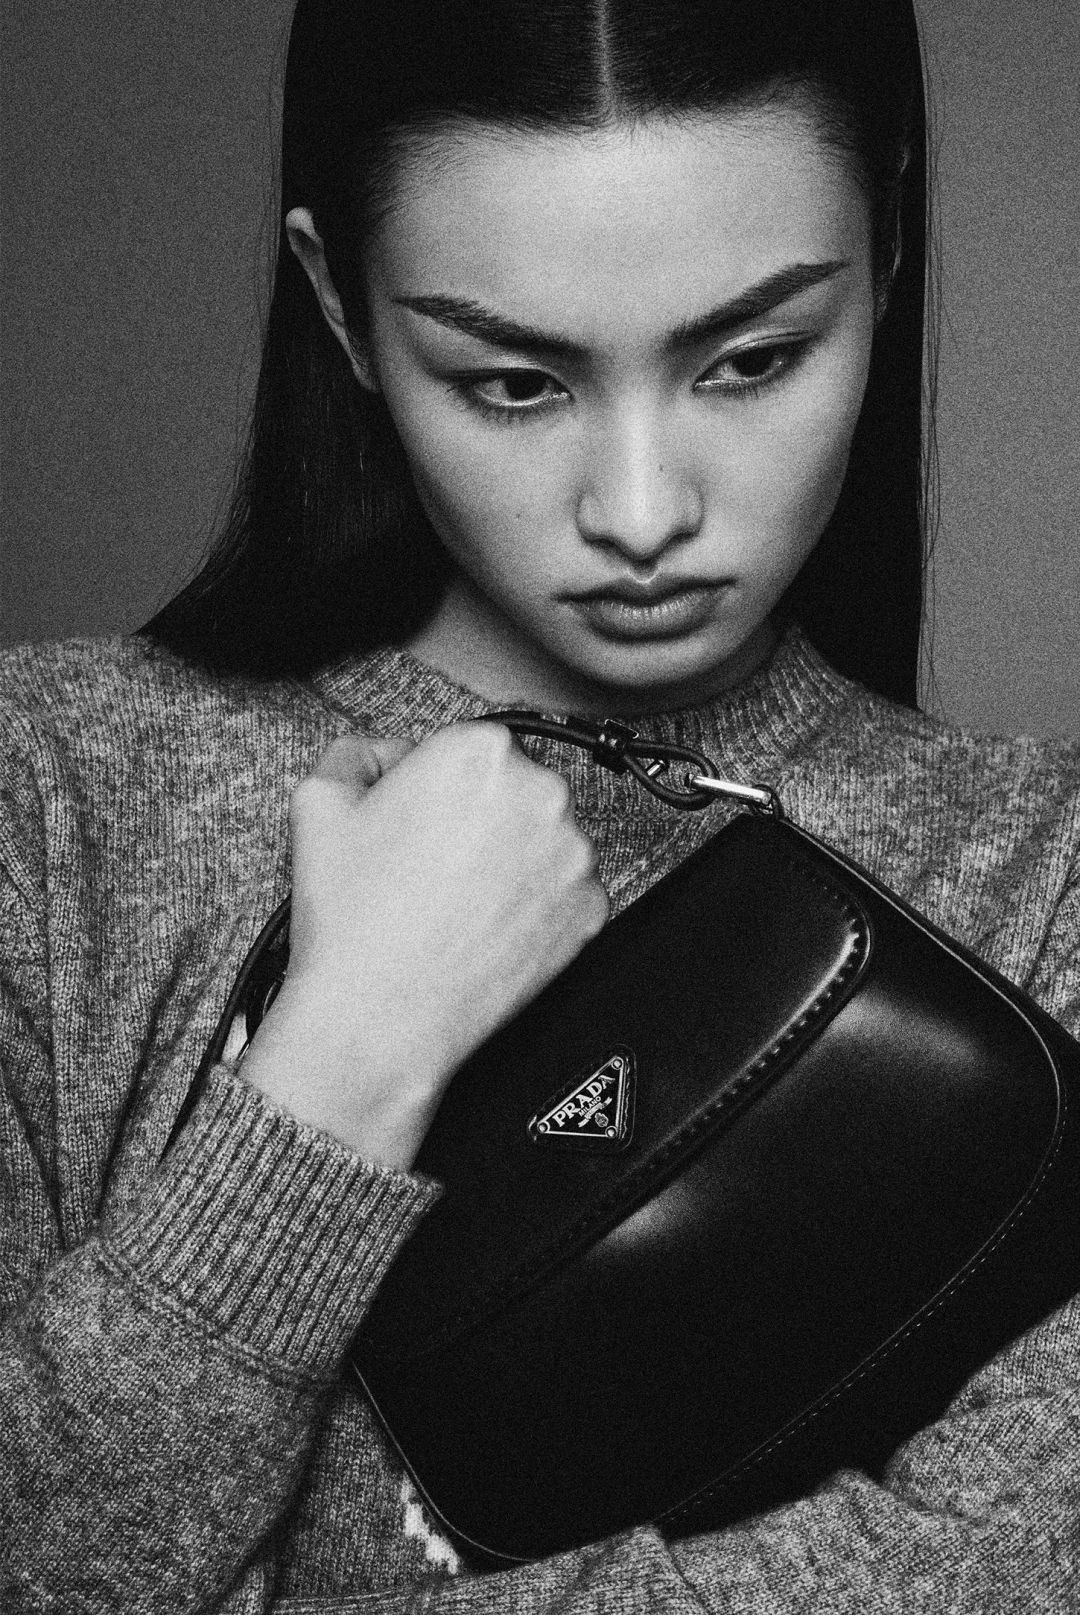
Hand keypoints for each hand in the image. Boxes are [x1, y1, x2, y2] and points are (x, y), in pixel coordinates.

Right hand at [241, 724, 607, 1166]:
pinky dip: (535, 906)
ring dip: (512, 860)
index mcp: (478, 751)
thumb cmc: (353, 919)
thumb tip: (387, 754)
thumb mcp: (318, 802)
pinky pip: (565, 893)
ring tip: (458, 900)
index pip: (471, 747)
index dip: (440, 783)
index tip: (425, 816)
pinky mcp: (591, 910)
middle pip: (514, 790)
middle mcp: (540, 793)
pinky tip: (487, 925)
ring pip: (543, 841)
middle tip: (435, 863)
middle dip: (482, 818)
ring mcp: (573, 855)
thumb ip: (358, 752)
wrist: (380, 1017)